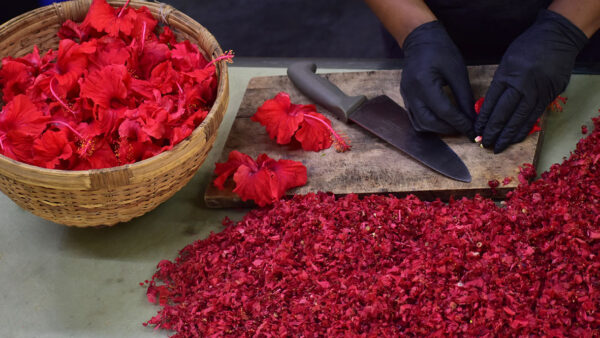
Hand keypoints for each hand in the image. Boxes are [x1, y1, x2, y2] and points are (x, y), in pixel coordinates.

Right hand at [401, 21, 475, 137]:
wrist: (420, 40)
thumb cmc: (440, 51)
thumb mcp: (457, 72)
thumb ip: (464, 97)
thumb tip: (473, 117)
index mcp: (424, 83)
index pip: (443, 111)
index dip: (460, 123)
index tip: (473, 130)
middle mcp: (411, 93)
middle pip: (429, 122)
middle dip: (449, 129)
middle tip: (465, 128)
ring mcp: (406, 97)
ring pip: (420, 124)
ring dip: (438, 129)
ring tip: (453, 125)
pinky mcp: (406, 99)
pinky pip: (415, 119)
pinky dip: (429, 124)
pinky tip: (442, 120)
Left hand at [475, 10, 587, 152]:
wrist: (557, 37)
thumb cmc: (528, 46)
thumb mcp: (507, 60)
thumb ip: (500, 82)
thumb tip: (490, 107)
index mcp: (507, 74)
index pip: (491, 102)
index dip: (483, 119)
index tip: (476, 130)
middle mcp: (522, 85)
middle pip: (504, 114)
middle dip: (493, 131)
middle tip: (484, 143)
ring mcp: (537, 91)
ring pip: (519, 119)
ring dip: (507, 135)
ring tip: (497, 147)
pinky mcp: (550, 95)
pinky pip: (534, 117)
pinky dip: (523, 129)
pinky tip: (515, 138)